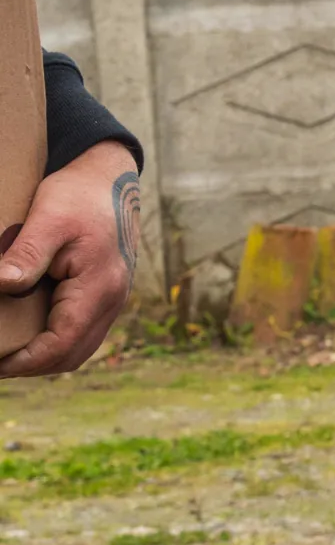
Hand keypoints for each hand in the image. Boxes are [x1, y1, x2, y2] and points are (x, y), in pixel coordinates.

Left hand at [0, 140, 141, 376]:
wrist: (110, 179)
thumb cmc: (78, 195)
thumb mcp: (49, 217)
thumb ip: (28, 253)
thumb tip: (2, 284)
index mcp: (100, 285)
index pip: (63, 342)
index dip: (26, 361)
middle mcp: (113, 298)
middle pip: (74, 354)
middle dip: (34, 366)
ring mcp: (114, 298)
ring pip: (81, 346)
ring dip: (47, 357)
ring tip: (11, 353)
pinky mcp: (107, 293)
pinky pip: (84, 331)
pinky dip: (58, 342)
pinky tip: (32, 334)